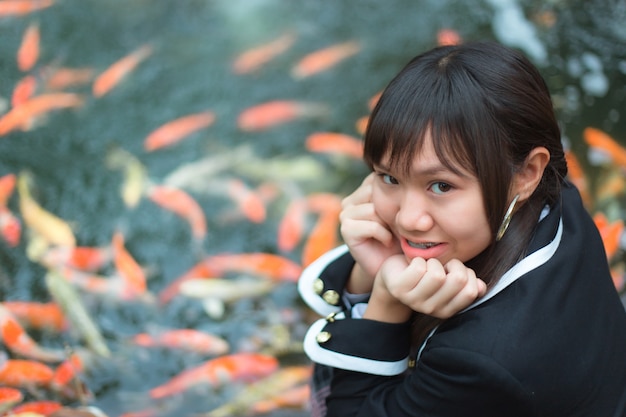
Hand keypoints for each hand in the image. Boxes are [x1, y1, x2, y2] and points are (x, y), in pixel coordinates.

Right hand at [340, 173, 401, 292]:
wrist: (391, 265)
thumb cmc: (402, 236)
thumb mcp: (404, 211)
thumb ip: (402, 193)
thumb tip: (415, 177)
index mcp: (364, 190)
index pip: (380, 179)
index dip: (397, 193)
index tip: (405, 211)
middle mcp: (351, 200)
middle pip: (377, 192)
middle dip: (392, 209)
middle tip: (400, 224)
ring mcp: (346, 214)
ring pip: (374, 209)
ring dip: (389, 223)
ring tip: (394, 233)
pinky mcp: (346, 230)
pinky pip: (371, 225)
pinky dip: (384, 235)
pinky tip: (387, 241)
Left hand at [376, 255, 486, 319]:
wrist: (393, 277)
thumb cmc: (424, 276)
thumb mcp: (447, 280)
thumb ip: (465, 284)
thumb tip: (482, 286)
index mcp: (447, 309)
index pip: (470, 291)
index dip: (467, 274)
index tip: (455, 271)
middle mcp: (431, 309)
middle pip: (457, 280)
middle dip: (453, 264)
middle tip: (442, 266)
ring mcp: (414, 301)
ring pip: (437, 274)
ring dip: (433, 262)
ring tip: (427, 265)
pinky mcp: (399, 289)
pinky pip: (418, 267)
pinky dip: (418, 260)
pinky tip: (413, 265)